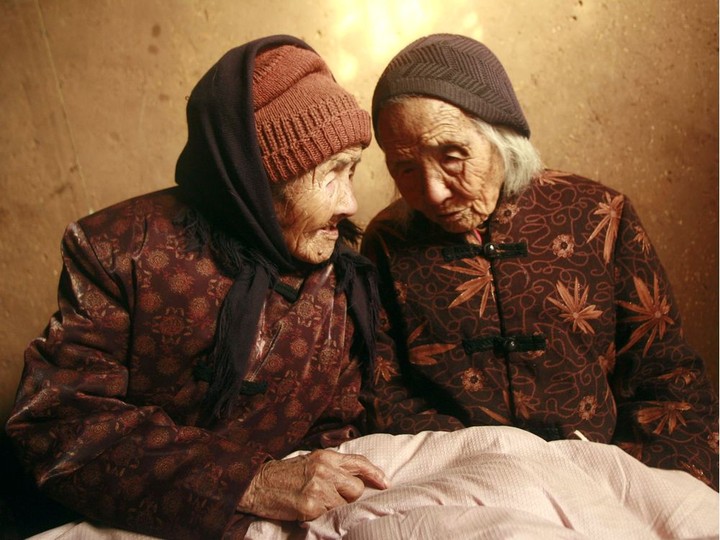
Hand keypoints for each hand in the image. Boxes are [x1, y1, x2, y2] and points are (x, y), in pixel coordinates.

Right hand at [237, 449, 387, 520]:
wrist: (256, 484)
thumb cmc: (283, 474)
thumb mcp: (310, 461)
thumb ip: (332, 467)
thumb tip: (355, 478)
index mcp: (325, 456)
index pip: (358, 462)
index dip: (375, 473)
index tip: (385, 483)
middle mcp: (325, 469)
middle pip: (356, 487)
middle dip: (349, 496)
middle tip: (333, 498)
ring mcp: (318, 487)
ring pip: (344, 504)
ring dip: (334, 507)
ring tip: (318, 504)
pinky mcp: (310, 505)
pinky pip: (328, 516)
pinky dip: (322, 516)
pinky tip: (309, 511)